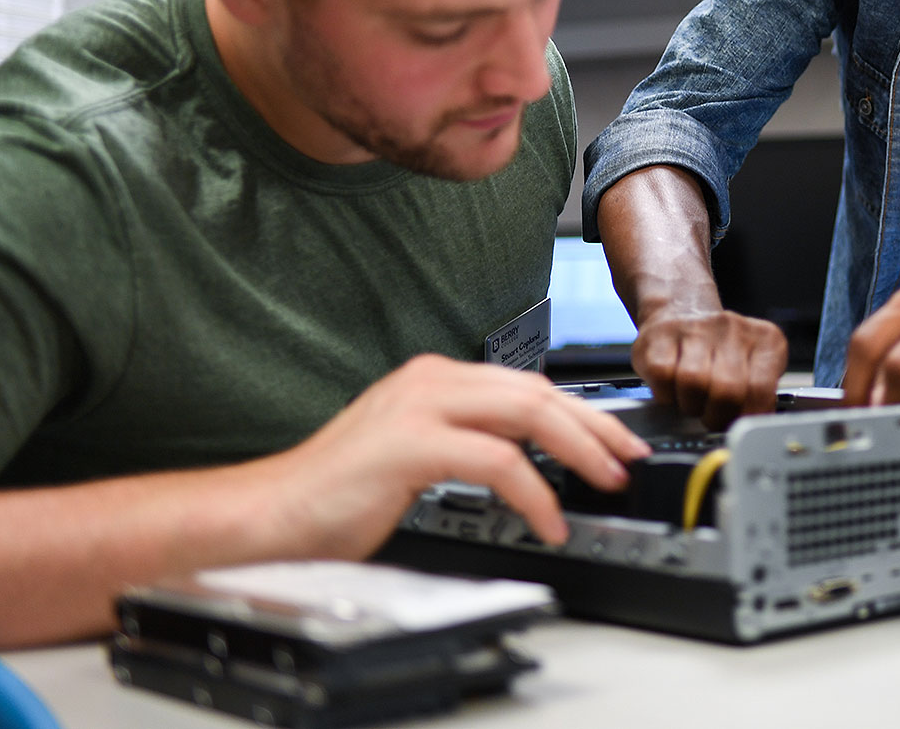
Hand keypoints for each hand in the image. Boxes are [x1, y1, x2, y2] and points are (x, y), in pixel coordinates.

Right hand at [243, 354, 651, 559]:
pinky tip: (547, 520)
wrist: (271, 515)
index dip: (582, 413)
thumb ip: (471, 442)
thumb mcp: (422, 457)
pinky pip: (495, 461)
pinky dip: (532, 492)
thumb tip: (534, 456)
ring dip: (578, 450)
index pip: (528, 385)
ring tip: (605, 483)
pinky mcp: (409, 444)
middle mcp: (431, 380)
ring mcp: (418, 407)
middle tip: (629, 460)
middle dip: (594, 427)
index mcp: (436, 379)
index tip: (617, 442)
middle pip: (537, 391)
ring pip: (525, 414)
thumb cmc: (340, 494)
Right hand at [632, 307, 786, 428]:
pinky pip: (663, 376)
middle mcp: (733, 329)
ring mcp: (695, 328)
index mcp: (765, 340)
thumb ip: (758, 397)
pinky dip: (666, 393)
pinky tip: (673, 388)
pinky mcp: (660, 335)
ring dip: (691, 404)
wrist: (681, 309)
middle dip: (717, 416)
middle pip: (727, 390)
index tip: (739, 426)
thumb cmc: (718, 351)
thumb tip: (754, 433)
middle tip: (713, 418)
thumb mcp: (752, 368)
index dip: (747, 417)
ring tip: (693, 401)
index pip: (761, 391)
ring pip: (693, 383)